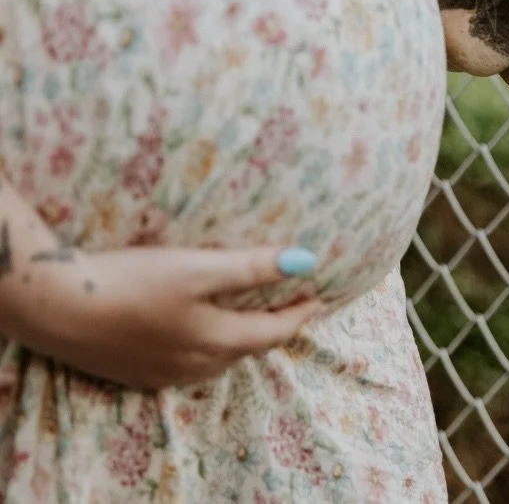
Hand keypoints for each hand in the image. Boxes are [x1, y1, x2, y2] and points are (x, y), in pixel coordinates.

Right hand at [6, 244, 325, 389]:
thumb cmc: (134, 283)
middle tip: (294, 305)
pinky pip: (190, 363)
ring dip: (242, 338)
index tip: (321, 297)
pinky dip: (211, 345)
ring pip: (219, 359)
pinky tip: (202, 331)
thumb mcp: (198, 267)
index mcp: (216, 341)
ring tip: (255, 315)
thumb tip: (305, 261)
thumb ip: (251, 266)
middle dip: (275, 327)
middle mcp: (195, 366)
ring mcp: (165, 372)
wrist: (62, 310)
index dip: (299, 313)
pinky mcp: (139, 370)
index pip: (272, 331)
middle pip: (248, 347)